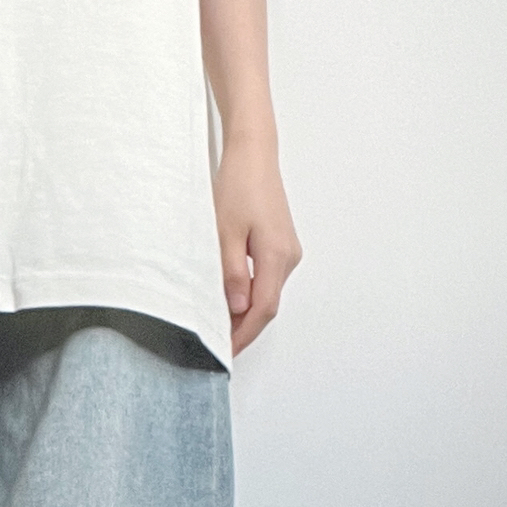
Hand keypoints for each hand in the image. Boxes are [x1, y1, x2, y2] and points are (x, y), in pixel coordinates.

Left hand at [214, 127, 302, 356]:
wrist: (253, 155)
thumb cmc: (238, 185)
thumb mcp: (224, 232)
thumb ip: (232, 273)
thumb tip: (238, 307)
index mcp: (276, 256)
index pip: (262, 310)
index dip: (243, 334)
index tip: (226, 351)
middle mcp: (289, 257)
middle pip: (268, 305)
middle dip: (244, 328)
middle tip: (217, 343)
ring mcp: (288, 251)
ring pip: (268, 292)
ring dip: (247, 311)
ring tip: (220, 324)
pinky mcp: (282, 244)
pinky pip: (268, 278)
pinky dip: (252, 293)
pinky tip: (232, 297)